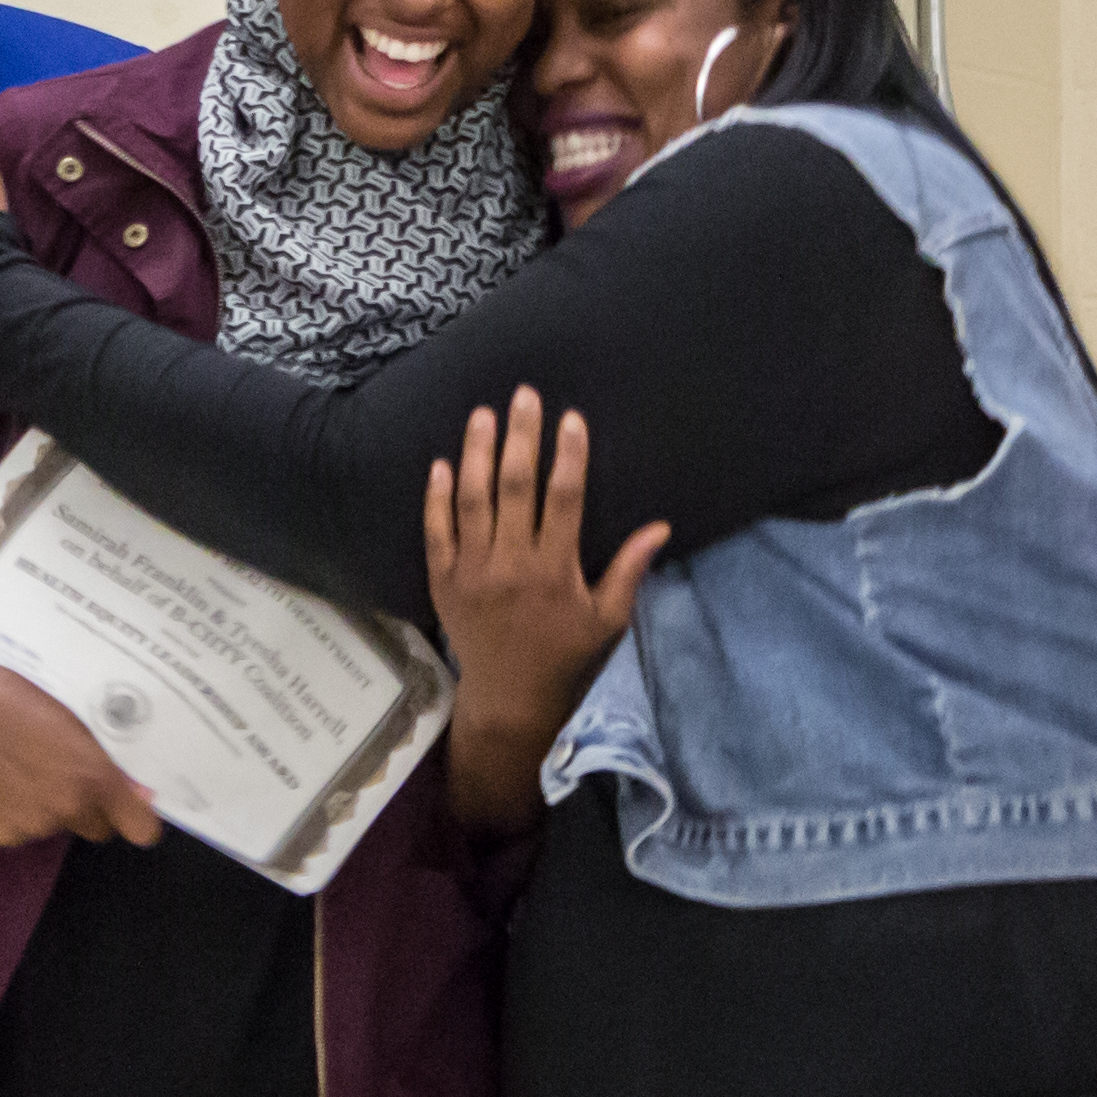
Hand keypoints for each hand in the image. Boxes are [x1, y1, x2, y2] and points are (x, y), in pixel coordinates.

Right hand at [0, 650, 161, 848]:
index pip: (140, 829)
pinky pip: (18, 830)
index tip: (129, 808)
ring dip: (45, 807)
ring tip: (17, 766)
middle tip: (59, 773)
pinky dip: (9, 812)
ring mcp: (31, 826)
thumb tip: (139, 793)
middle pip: (97, 829)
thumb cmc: (11, 697)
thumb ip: (104, 764)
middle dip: (87, 808)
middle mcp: (68, 809)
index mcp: (93, 777)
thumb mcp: (70, 721)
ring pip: (53, 826)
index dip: (136, 819)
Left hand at [429, 390, 664, 768]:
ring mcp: (471, 572)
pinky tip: (442, 463)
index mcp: (554, 571)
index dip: (569, 455)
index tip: (571, 418)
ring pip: (471, 500)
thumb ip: (629, 571)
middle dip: (520, 436)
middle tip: (523, 395)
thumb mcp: (608, 621)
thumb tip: (660, 527)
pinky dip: (436, 497)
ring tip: (482, 414)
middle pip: (514, 486)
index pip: (563, 499)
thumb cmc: (566, 659)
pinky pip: (436, 532)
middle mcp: (510, 565)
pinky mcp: (443, 582)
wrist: (510, 701)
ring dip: (476, 453)